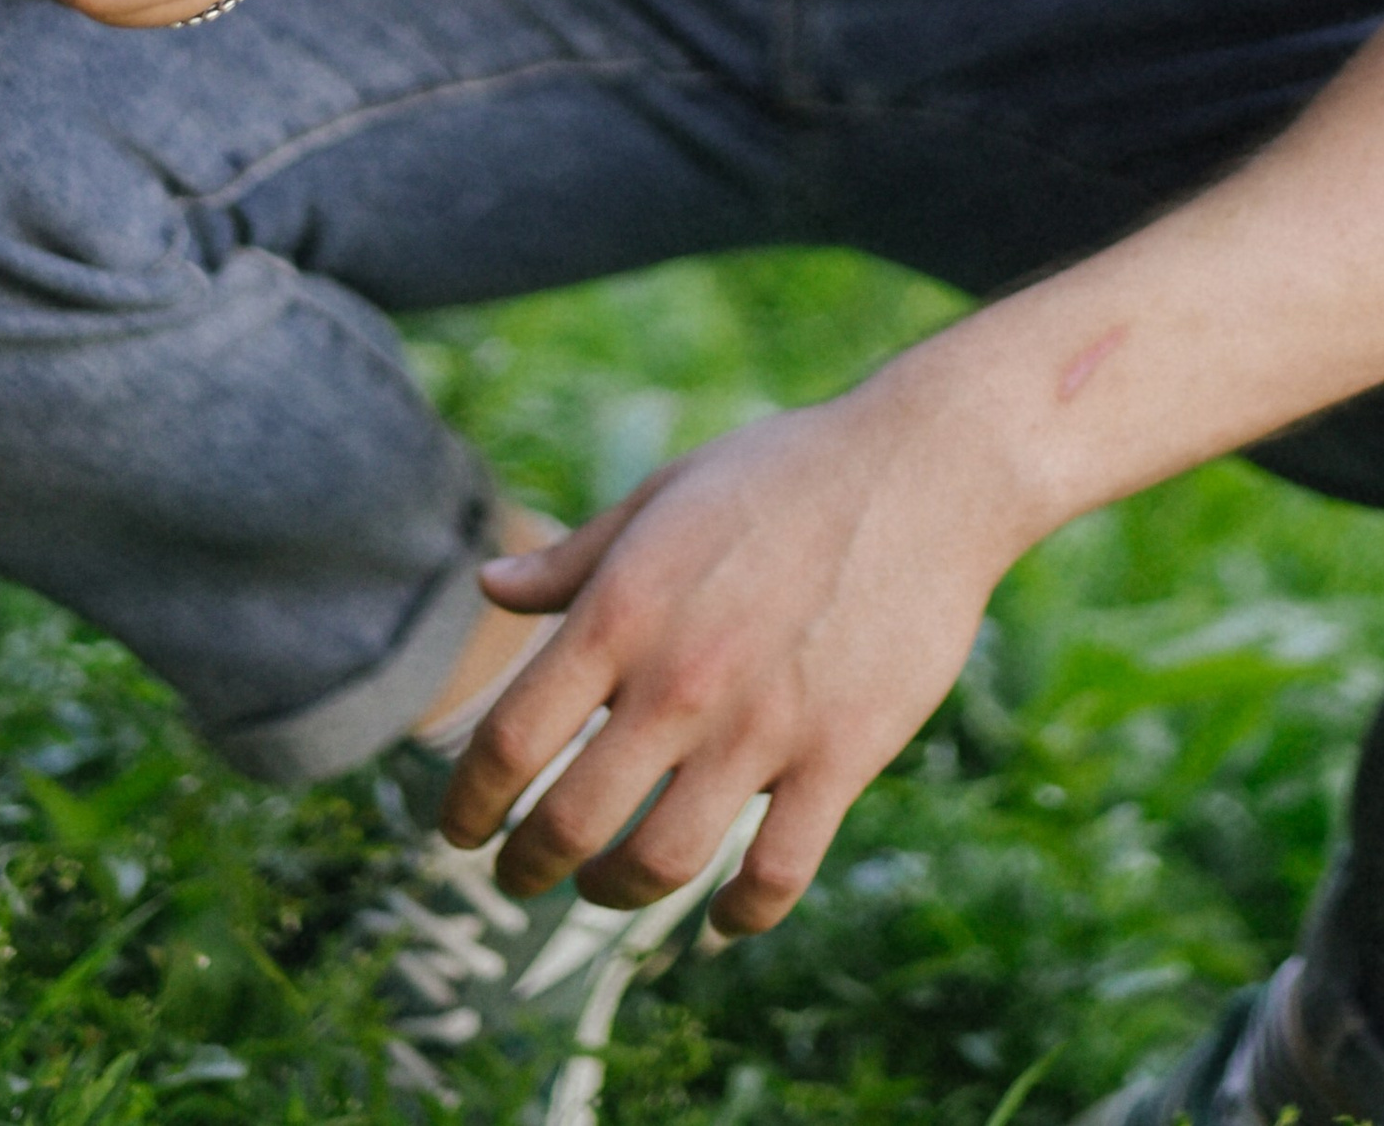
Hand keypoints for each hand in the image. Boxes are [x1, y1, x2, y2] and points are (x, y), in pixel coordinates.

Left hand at [439, 372, 1026, 937]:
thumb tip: (486, 587)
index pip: (508, 741)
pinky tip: (719, 916)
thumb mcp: (663, 494)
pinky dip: (737, 916)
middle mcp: (680, 677)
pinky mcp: (841, 755)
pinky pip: (775, 874)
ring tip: (604, 886)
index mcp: (622, 609)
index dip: (465, 806)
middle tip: (517, 877)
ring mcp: (763, 724)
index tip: (458, 833)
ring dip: (614, 892)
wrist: (925, 468)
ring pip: (660, 862)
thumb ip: (574, 558)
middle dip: (526, 867)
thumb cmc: (784, 472)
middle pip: (569, 821)